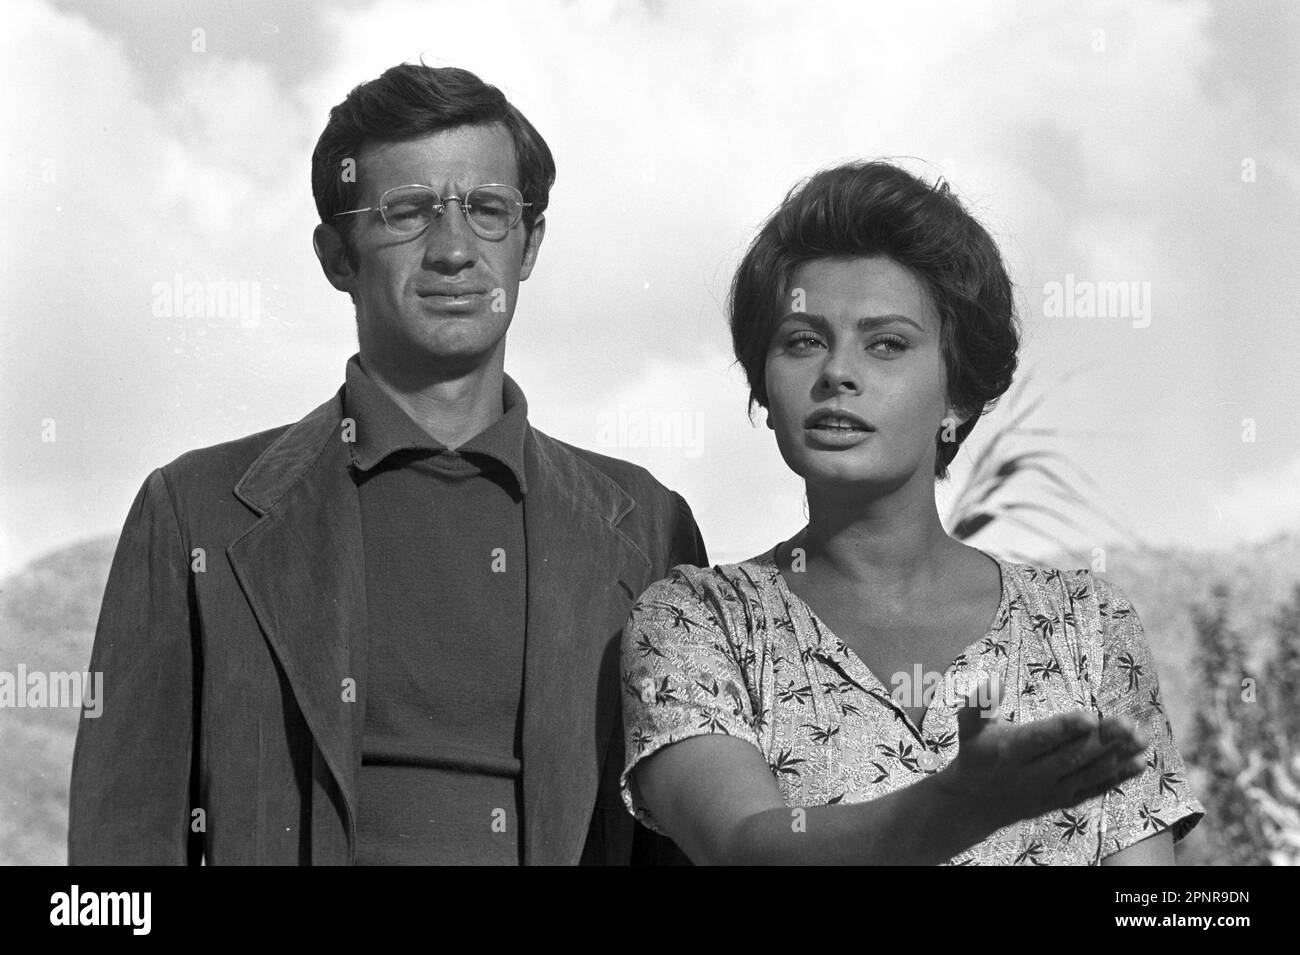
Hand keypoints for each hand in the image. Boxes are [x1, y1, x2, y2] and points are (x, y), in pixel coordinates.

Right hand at [938, 673, 1148, 830]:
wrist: (975, 805)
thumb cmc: (976, 756)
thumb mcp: (968, 729)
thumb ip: (978, 706)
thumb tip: (993, 682)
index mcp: (1010, 751)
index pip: (1040, 739)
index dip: (1064, 729)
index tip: (1089, 717)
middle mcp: (1032, 774)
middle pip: (1071, 756)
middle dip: (1102, 740)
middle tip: (1127, 723)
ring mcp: (1051, 790)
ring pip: (1088, 773)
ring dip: (1116, 756)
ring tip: (1140, 738)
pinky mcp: (1064, 800)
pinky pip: (1094, 789)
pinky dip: (1117, 777)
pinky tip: (1138, 762)